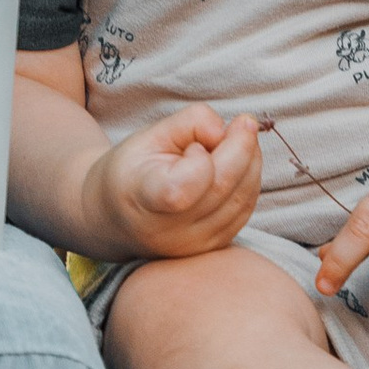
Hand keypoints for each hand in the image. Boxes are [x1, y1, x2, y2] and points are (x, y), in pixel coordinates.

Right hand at [80, 104, 261, 259]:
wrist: (117, 217)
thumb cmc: (133, 170)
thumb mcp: (150, 135)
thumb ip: (190, 122)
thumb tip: (227, 131)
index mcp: (145, 199)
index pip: (185, 187)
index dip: (201, 158)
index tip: (192, 146)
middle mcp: (170, 231)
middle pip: (223, 188)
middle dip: (243, 147)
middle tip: (244, 121)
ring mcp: (194, 244)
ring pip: (242, 198)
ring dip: (251, 162)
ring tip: (239, 139)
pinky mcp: (213, 247)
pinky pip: (245, 210)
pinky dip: (249, 180)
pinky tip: (239, 163)